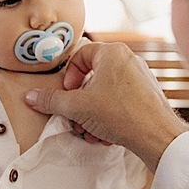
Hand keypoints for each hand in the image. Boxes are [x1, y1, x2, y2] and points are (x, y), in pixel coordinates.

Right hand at [25, 42, 188, 170]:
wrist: (157, 136)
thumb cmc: (123, 114)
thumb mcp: (78, 107)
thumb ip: (51, 100)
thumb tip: (32, 97)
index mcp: (113, 53)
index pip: (81, 54)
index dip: (69, 76)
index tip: (67, 92)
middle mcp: (129, 61)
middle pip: (93, 77)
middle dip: (80, 103)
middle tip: (76, 117)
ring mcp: (140, 78)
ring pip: (105, 93)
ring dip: (92, 114)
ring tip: (90, 131)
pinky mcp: (147, 96)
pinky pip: (120, 102)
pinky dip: (108, 118)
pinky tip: (105, 135)